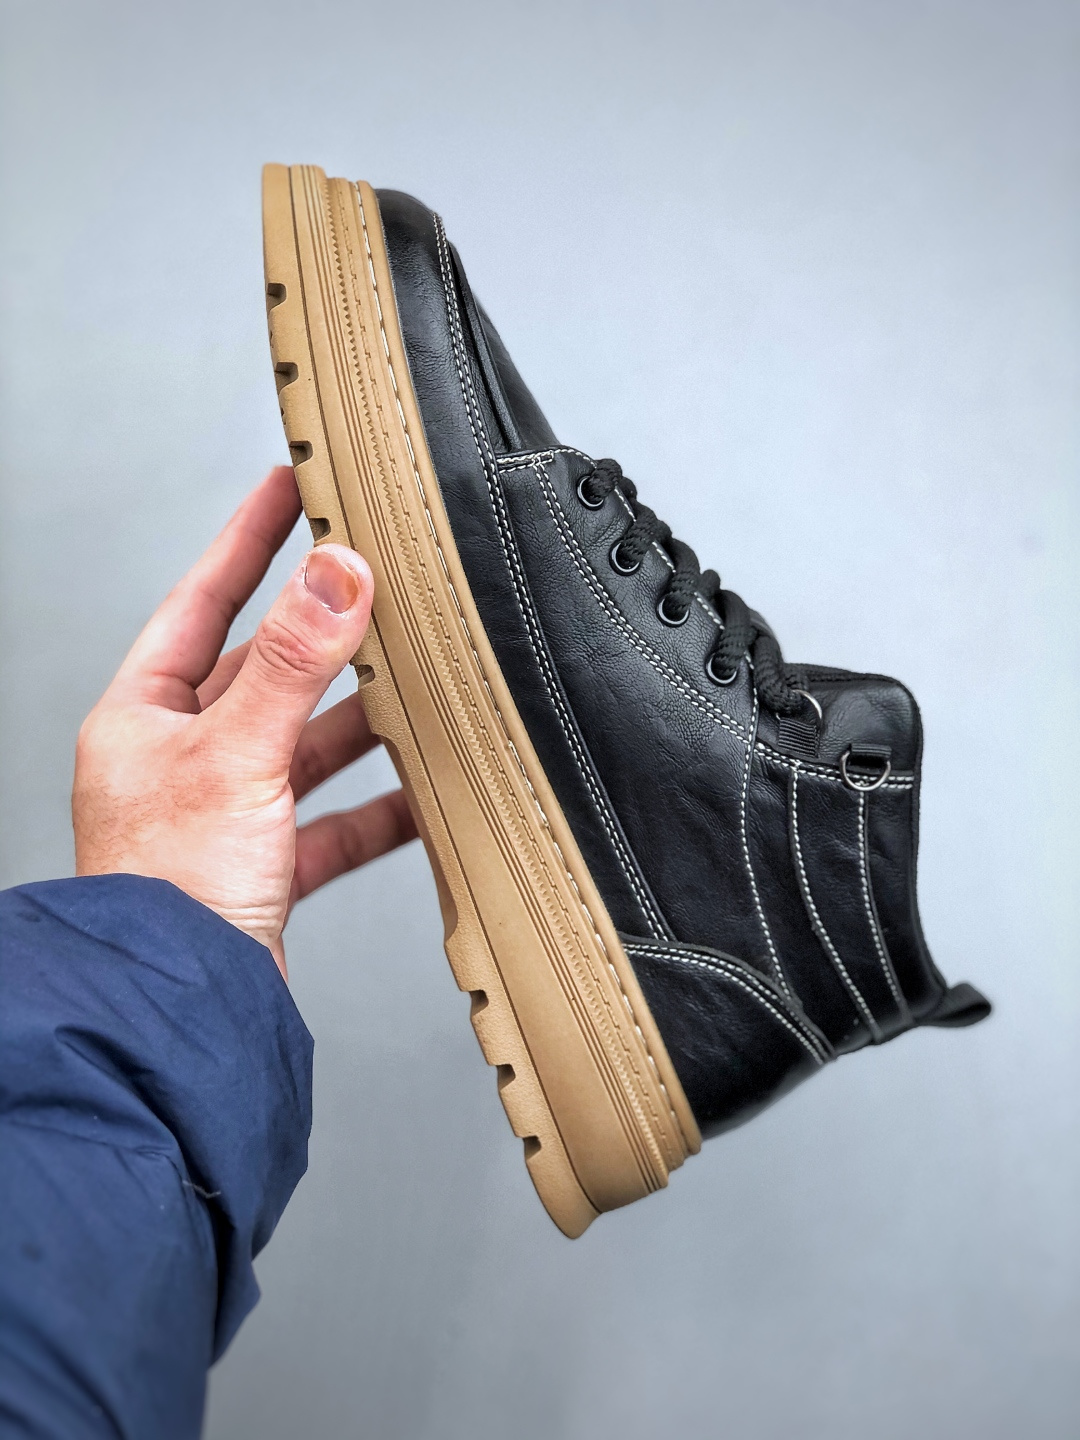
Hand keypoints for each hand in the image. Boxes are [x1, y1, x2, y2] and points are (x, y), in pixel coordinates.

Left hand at [73, 466, 416, 977]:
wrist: (176, 1014)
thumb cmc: (166, 894)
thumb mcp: (236, 757)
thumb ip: (295, 663)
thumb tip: (337, 572)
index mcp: (144, 715)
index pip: (203, 598)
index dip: (249, 538)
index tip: (292, 485)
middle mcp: (180, 757)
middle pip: (266, 672)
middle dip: (327, 638)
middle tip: (381, 585)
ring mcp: (224, 812)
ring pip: (306, 746)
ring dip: (361, 727)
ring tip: (420, 690)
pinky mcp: (263, 867)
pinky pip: (332, 822)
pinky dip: (377, 810)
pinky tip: (422, 798)